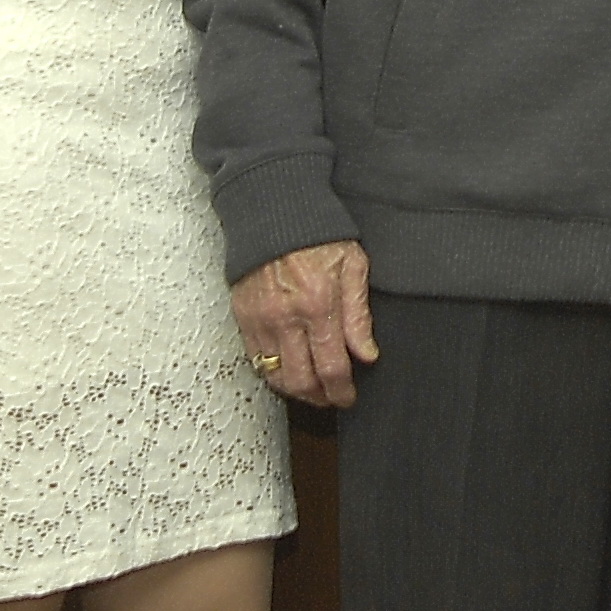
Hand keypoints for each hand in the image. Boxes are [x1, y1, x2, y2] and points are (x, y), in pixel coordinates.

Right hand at [231, 241, 375, 406]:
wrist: (275, 213)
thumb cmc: (319, 235)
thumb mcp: (353, 266)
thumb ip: (359, 314)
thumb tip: (367, 354)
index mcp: (319, 305)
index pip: (332, 367)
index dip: (342, 391)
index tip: (348, 397)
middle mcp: (287, 318)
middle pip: (301, 381)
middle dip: (319, 397)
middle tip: (332, 398)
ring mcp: (261, 320)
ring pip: (276, 376)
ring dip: (296, 390)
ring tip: (312, 388)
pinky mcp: (243, 317)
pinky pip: (255, 360)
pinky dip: (272, 372)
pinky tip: (288, 370)